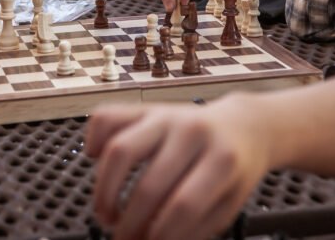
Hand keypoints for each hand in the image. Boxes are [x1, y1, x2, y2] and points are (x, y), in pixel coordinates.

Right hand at [87, 96, 270, 239]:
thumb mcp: (229, 203)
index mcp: (222, 159)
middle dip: (130, 225)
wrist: (241, 126)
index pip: (184, 205)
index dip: (161, 235)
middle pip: (149, 185)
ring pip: (120, 150)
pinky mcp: (144, 108)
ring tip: (107, 214)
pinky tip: (96, 162)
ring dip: (105, 192)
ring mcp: (165, 115)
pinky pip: (106, 117)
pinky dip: (93, 140)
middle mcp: (192, 131)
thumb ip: (194, 227)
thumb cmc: (233, 169)